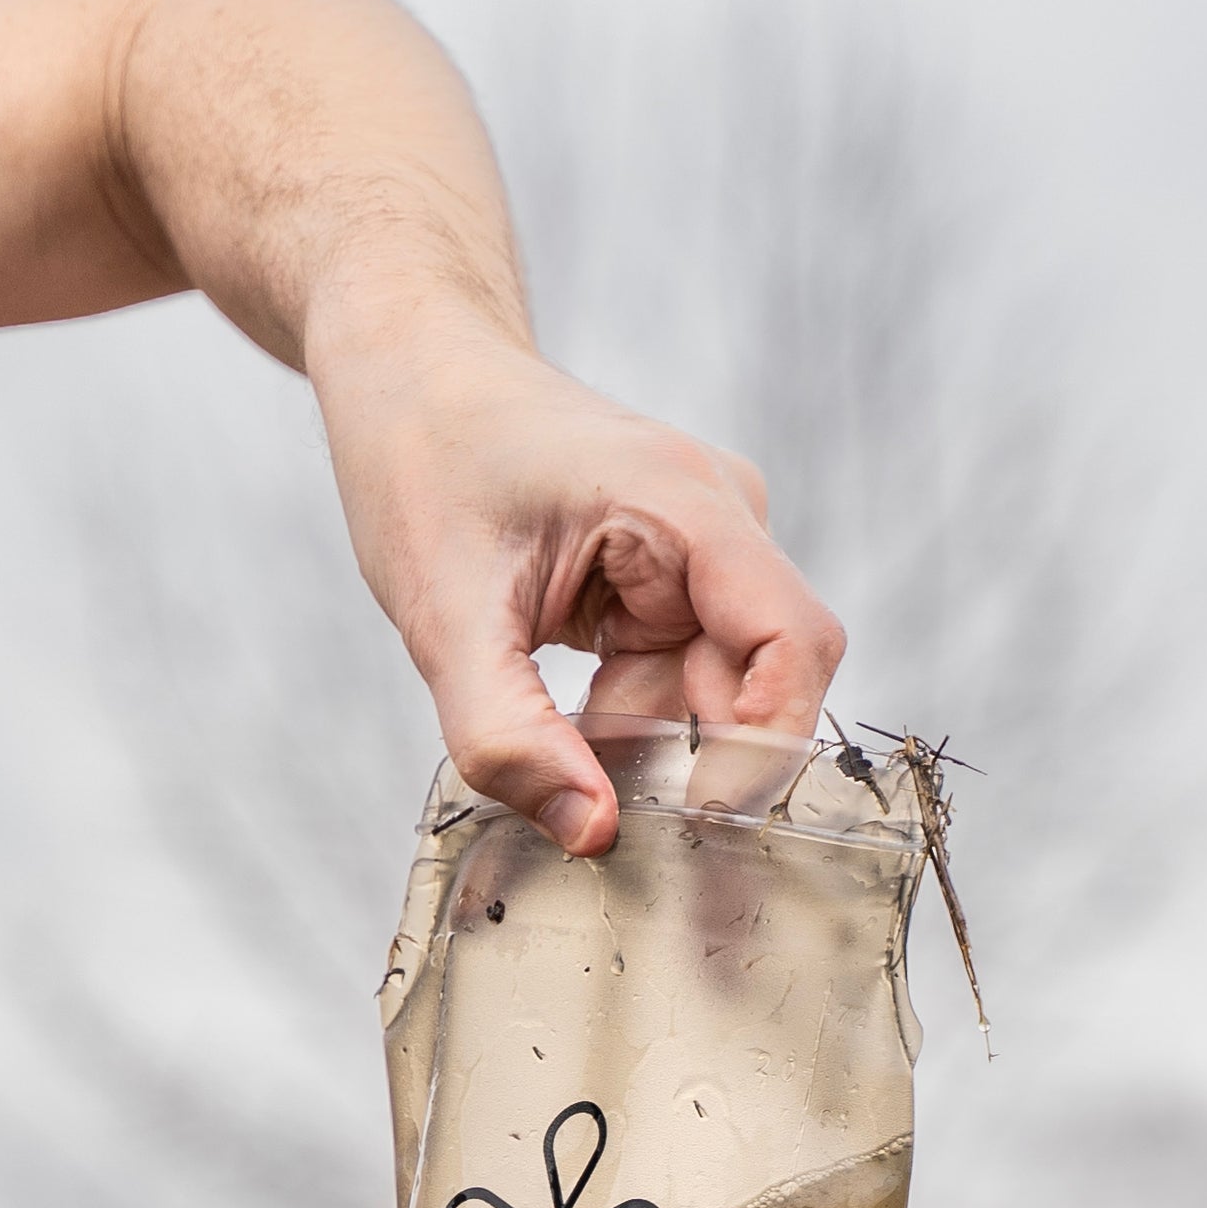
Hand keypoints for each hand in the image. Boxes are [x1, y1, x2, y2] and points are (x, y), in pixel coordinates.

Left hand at [324, 331, 848, 858]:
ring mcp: (704, 547)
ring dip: (651, 742)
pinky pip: (685, 674)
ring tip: (560, 752)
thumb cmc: (424, 457)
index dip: (764, 743)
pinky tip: (569, 724)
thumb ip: (509, 734)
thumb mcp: (443, 615)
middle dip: (694, 761)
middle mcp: (718, 521)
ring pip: (718, 690)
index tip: (696, 816)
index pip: (793, 642)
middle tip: (611, 820)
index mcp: (683, 504)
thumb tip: (591, 833)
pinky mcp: (676, 574)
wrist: (413, 374)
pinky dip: (633, 718)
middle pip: (760, 681)